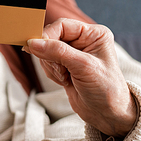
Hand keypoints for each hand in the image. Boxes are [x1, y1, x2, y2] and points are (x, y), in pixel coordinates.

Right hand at [25, 18, 136, 137]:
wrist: (108, 115)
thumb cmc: (105, 89)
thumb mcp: (83, 67)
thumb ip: (57, 52)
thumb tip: (33, 42)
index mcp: (93, 34)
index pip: (62, 25)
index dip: (48, 36)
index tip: (37, 48)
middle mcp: (83, 40)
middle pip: (51, 37)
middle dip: (50, 55)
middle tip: (60, 70)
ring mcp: (73, 53)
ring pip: (46, 50)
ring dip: (51, 66)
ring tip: (65, 78)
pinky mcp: (65, 65)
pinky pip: (47, 62)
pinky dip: (51, 72)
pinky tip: (64, 81)